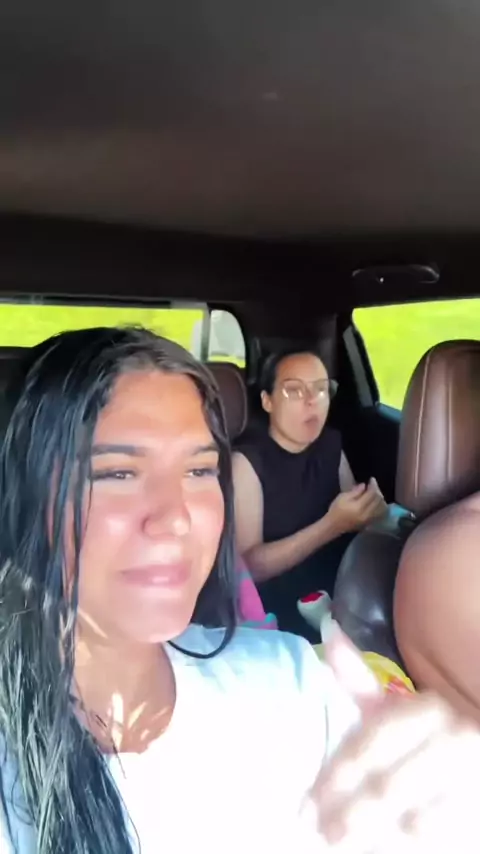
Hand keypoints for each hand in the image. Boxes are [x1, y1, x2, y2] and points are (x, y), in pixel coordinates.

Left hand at [307, 629, 479, 851]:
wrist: (479, 746)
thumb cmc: (430, 729)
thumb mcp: (397, 703)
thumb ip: (360, 678)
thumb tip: (329, 630)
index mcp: (426, 709)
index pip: (372, 743)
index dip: (337, 774)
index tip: (306, 803)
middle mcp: (451, 738)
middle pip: (388, 784)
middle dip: (348, 812)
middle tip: (317, 832)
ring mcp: (469, 775)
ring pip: (413, 815)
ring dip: (372, 834)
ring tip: (337, 843)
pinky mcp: (477, 805)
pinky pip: (438, 830)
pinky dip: (406, 840)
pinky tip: (382, 846)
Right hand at [328, 478, 386, 534]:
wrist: (333, 526)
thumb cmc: (336, 510)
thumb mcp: (342, 497)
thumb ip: (355, 491)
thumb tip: (364, 485)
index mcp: (359, 507)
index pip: (372, 494)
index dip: (373, 485)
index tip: (371, 479)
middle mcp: (366, 514)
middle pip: (379, 500)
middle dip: (377, 491)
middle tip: (373, 486)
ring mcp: (369, 519)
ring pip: (382, 507)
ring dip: (380, 499)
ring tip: (375, 494)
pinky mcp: (369, 523)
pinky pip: (380, 513)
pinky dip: (380, 506)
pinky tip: (375, 502)